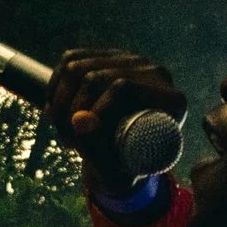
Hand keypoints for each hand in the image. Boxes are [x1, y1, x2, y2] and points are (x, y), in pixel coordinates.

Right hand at [47, 49, 187, 182]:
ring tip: (62, 130)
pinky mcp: (110, 56)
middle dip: (72, 110)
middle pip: (97, 76)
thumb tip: (78, 120)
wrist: (124, 157)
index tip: (79, 138)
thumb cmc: (122, 168)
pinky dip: (55, 85)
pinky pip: (71, 59)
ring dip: (60, 101)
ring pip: (78, 67)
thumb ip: (97, 150)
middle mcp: (155, 74)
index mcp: (172, 101)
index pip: (123, 87)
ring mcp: (132, 61)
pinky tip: (54, 109)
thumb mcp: (113, 169)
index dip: (94, 109)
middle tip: (67, 142)